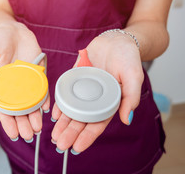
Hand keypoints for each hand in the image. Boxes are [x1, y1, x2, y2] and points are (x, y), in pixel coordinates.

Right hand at [0, 22, 49, 140]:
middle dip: (24, 124)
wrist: (12, 28)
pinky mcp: (37, 73)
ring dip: (35, 116)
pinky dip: (45, 99)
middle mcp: (14, 87)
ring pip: (31, 103)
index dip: (8, 122)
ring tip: (38, 128)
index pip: (4, 109)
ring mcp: (26, 81)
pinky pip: (42, 88)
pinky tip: (47, 109)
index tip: (13, 134)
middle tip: (29, 135)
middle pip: (19, 110)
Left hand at [51, 32, 143, 152]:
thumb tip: (127, 120)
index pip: (97, 124)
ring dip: (63, 122)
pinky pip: (65, 93)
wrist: (116, 38)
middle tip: (60, 144)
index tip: (77, 148)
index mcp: (110, 102)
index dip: (87, 136)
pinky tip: (54, 114)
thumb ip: (130, 97)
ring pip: (71, 109)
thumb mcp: (133, 76)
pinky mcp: (75, 77)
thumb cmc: (127, 57)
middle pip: (81, 120)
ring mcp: (84, 89)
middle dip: (71, 133)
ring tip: (54, 135)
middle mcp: (95, 98)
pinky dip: (60, 104)